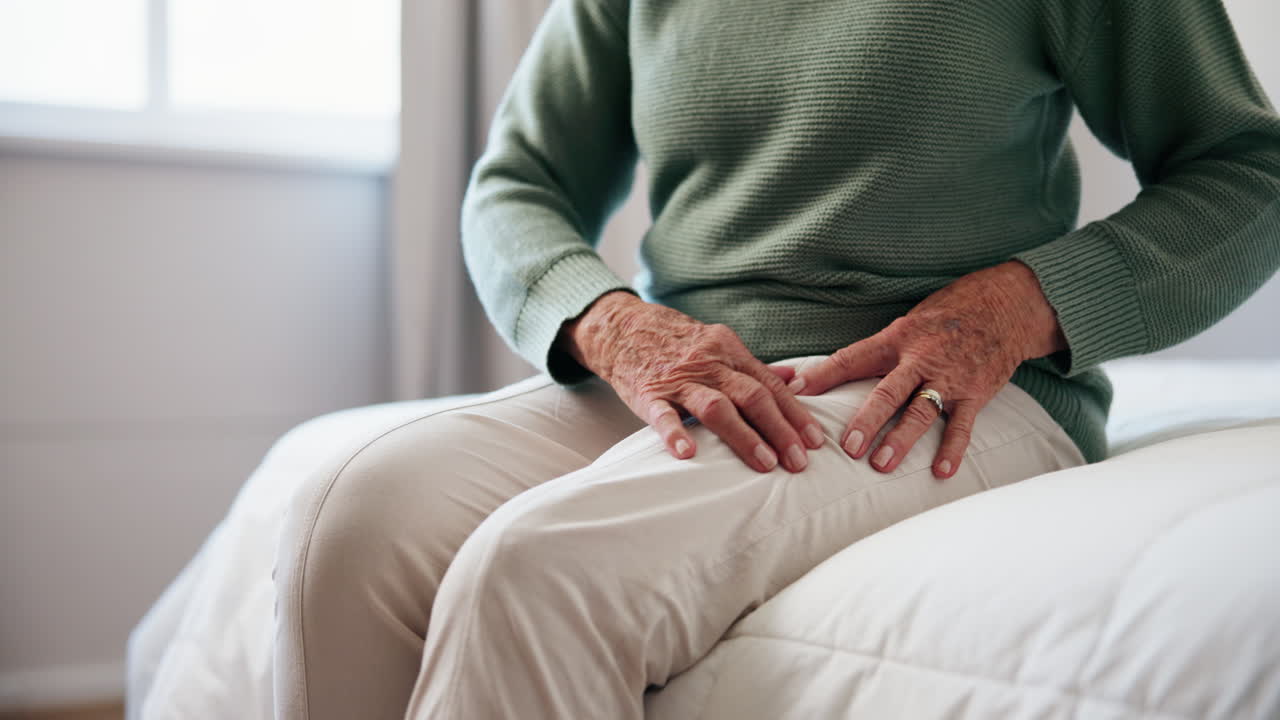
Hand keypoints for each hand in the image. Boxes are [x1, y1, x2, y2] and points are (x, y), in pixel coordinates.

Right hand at [559, 291, 824, 472]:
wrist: (623, 328)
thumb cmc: (678, 344)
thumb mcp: (720, 346)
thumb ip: (755, 367)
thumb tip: (797, 378)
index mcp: (730, 352)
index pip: (770, 386)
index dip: (795, 414)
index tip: (816, 441)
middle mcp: (709, 363)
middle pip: (752, 396)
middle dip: (780, 429)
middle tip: (799, 462)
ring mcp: (678, 379)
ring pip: (716, 406)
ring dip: (744, 436)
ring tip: (765, 464)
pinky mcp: (648, 393)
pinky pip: (662, 414)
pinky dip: (675, 433)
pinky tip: (688, 454)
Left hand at [789, 261, 1065, 477]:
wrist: (1006, 304)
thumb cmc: (945, 316)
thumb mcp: (906, 323)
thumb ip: (873, 351)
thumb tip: (824, 373)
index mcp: (896, 338)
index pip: (852, 357)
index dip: (823, 374)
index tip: (796, 391)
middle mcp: (921, 357)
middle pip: (888, 391)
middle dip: (867, 419)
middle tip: (847, 447)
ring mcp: (950, 377)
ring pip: (922, 411)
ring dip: (901, 439)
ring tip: (882, 466)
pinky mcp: (976, 392)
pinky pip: (963, 425)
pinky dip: (953, 450)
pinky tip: (941, 472)